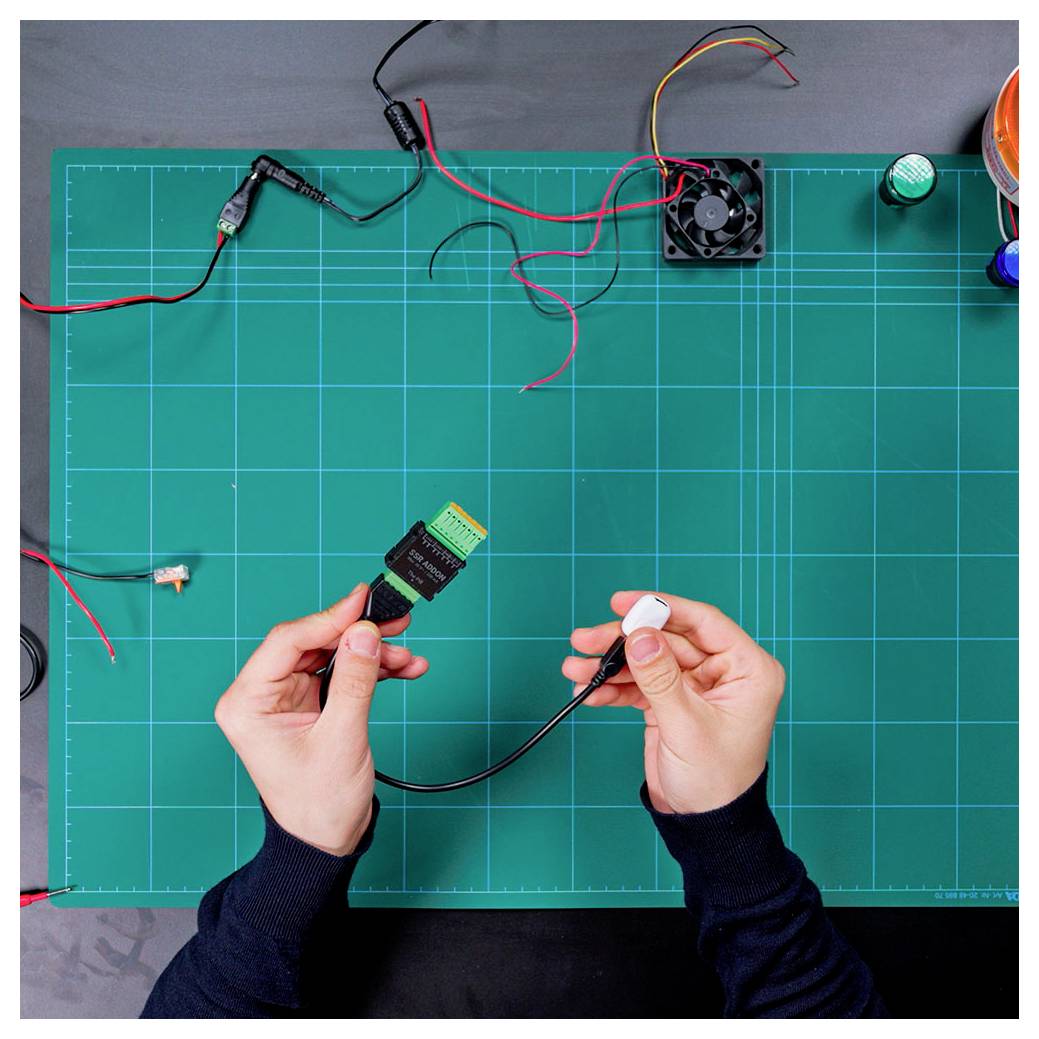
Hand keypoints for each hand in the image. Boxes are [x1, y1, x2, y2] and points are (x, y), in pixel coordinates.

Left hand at [214, 583, 427, 854]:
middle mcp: (263, 694)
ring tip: (408, 657)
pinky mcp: (312, 703)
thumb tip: (365, 632)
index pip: (287, 641)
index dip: (329, 617)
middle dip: (358, 633)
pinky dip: (374, 670)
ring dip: (373, 653)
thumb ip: (355, 681)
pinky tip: (404, 668)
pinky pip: (344, 672)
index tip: (364, 600)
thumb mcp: (341, 739)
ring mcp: (289, 696)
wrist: (326, 842)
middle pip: (314, 642)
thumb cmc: (318, 804)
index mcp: (248, 702)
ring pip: (334, 654)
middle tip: (396, 620)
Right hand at [563, 591, 784, 813]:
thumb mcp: (686, 727)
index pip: (703, 622)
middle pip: (666, 638)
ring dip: (610, 664)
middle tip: (587, 639)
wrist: (704, 825)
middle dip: (623, 640)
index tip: (623, 604)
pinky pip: (639, 683)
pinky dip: (613, 686)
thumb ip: (661, 678)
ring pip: (647, 658)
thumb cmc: (716, 781)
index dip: (662, 608)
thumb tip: (640, 636)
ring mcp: (694, 686)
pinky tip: (588, 690)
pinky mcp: (670, 701)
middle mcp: (722, 671)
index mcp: (747, 670)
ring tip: (576, 667)